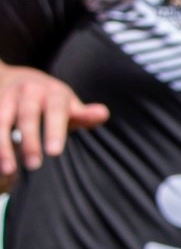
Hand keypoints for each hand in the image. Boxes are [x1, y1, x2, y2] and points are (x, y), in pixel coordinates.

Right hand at [0, 64, 109, 191]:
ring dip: (3, 146)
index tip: (54, 152)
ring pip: (1, 121)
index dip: (54, 130)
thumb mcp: (67, 104)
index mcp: (52, 92)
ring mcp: (5, 97)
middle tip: (34, 166)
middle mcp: (28, 92)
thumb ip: (83, 114)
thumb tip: (102, 114)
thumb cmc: (50, 100)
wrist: (14, 78)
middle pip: (27, 117)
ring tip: (8, 170)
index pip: (55, 110)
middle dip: (29, 141)